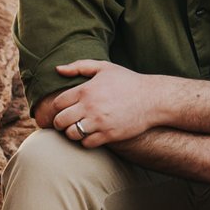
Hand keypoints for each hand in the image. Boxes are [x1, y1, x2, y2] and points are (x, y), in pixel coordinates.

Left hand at [45, 60, 168, 147]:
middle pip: (61, 121)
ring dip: (72, 133)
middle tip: (66, 122)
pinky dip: (86, 141)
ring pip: (72, 134)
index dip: (56, 108)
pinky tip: (91, 135)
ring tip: (78, 129)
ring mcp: (99, 122)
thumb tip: (58, 69)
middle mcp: (90, 107)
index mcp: (86, 90)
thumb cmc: (127, 82)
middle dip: (60, 123)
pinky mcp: (109, 135)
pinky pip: (87, 143)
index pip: (57, 103)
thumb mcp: (104, 68)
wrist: (152, 99)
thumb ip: (79, 66)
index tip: (62, 110)